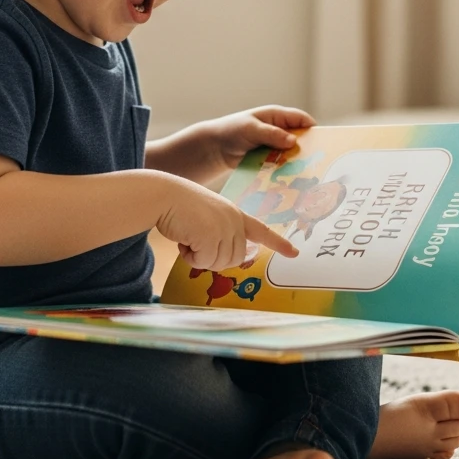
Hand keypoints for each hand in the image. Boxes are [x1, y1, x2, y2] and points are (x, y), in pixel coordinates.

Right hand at [156, 175, 298, 271]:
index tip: (294, 253)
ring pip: (220, 263)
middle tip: (196, 242)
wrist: (163, 195)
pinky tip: (183, 240)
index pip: (261, 230)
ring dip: (200, 257)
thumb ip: (221, 233)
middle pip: (235, 259)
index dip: (278, 243)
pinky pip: (204, 262)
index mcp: (235, 214)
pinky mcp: (211, 236)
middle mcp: (234, 220)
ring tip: (189, 237)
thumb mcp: (208, 218)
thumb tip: (228, 258)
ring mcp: (224, 228)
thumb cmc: (179, 207)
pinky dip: (190, 257)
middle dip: (213, 257)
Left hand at [206, 105, 316, 171]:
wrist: (215, 148)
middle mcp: (279, 130)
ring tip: (306, 177)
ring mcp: (275, 146)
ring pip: (292, 154)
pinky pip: (282, 165)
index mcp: (277, 116)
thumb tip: (293, 141)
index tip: (323, 143)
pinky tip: (290, 183)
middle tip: (318, 164)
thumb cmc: (232, 130)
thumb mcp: (251, 129)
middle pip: (301, 139)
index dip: (313, 129)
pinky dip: (286, 172)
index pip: (301, 120)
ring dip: (297, 164)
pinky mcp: (269, 159)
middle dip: (308, 150)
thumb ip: (271, 134)